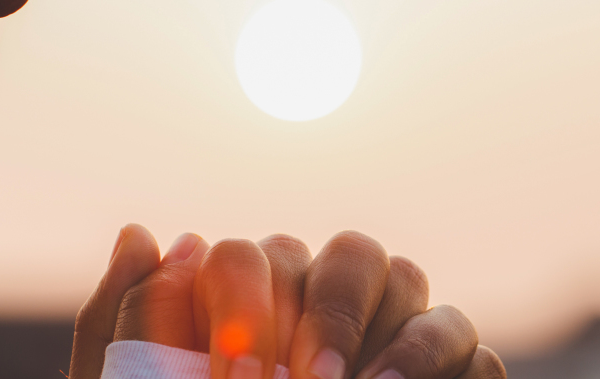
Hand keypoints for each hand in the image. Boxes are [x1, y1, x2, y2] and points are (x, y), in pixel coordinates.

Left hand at [70, 224, 505, 378]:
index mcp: (259, 314)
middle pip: (353, 253)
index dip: (249, 296)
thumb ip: (122, 328)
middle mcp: (332, 318)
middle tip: (306, 378)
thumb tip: (142, 234)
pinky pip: (476, 354)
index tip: (235, 369)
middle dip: (330, 306)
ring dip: (389, 330)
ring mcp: (399, 348)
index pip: (263, 258)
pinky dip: (441, 368)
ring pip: (412, 283)